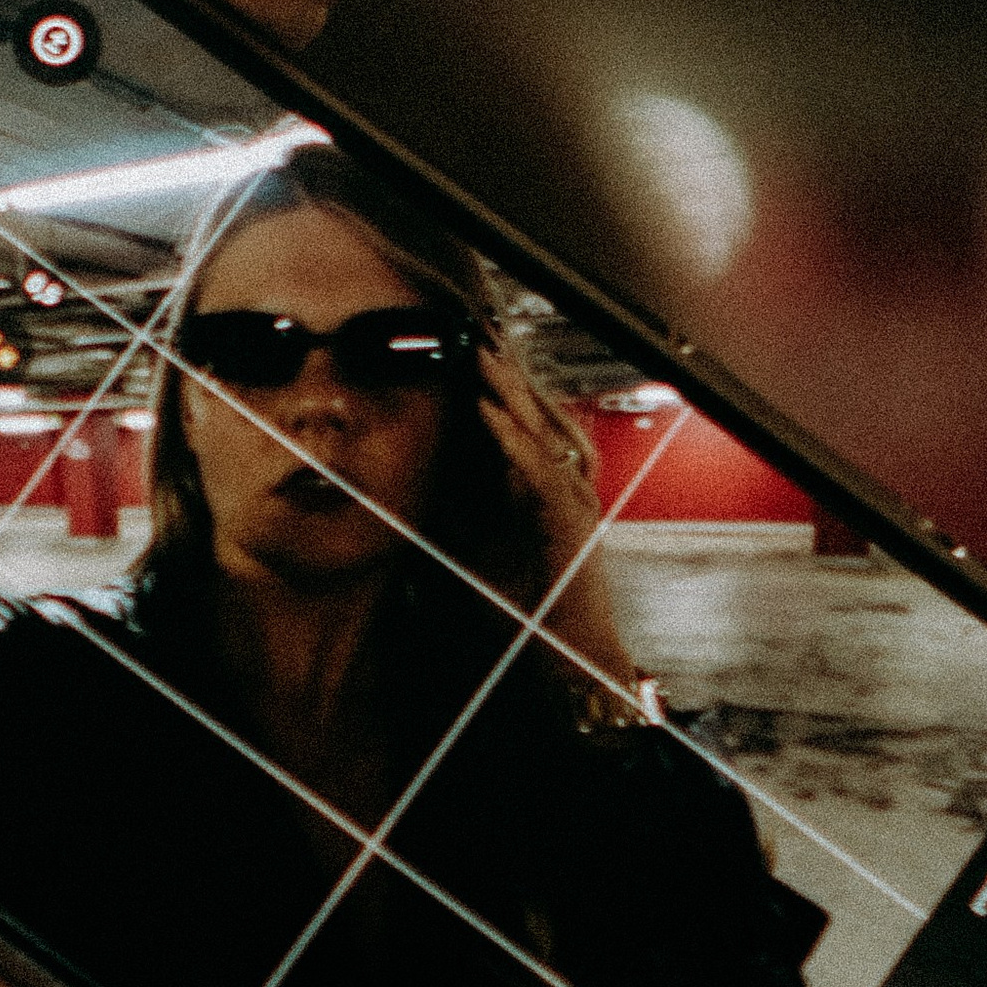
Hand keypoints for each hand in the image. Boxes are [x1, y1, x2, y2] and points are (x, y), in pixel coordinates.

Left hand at [474, 345, 636, 694]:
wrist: (567, 655)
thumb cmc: (525, 606)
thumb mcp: (473, 549)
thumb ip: (453, 512)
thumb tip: (412, 482)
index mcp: (544, 486)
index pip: (521, 423)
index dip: (497, 385)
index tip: (467, 348)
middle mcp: (564, 484)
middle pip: (537, 414)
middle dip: (507, 373)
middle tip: (476, 332)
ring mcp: (574, 498)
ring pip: (544, 431)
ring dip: (512, 393)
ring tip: (483, 357)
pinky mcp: (572, 519)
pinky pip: (543, 469)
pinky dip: (516, 440)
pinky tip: (492, 415)